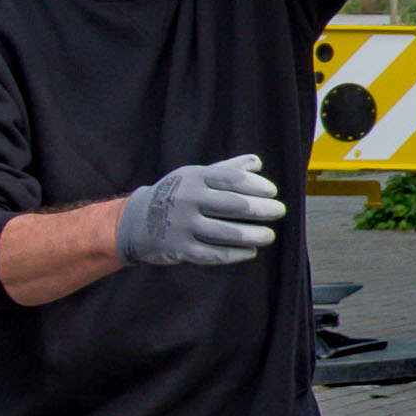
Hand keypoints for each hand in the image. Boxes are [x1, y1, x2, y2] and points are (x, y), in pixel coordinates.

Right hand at [115, 156, 285, 266]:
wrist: (135, 220)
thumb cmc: (177, 195)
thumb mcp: (195, 177)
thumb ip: (226, 170)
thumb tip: (257, 162)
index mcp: (194, 177)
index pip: (233, 179)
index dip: (257, 185)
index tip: (272, 192)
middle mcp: (188, 199)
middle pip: (234, 205)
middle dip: (262, 209)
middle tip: (279, 212)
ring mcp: (182, 224)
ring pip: (227, 232)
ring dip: (254, 235)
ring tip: (269, 236)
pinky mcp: (180, 248)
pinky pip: (214, 253)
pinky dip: (235, 253)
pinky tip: (251, 251)